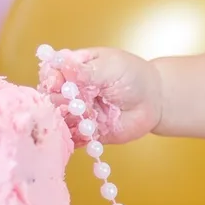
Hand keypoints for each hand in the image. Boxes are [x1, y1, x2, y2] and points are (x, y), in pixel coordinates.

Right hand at [39, 47, 161, 145]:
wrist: (154, 101)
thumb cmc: (133, 76)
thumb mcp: (111, 67)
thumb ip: (86, 70)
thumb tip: (61, 65)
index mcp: (75, 69)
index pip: (51, 72)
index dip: (50, 78)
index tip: (57, 83)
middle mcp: (72, 91)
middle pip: (50, 97)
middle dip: (58, 100)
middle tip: (76, 101)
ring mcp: (78, 112)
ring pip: (59, 119)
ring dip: (66, 120)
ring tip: (85, 117)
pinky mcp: (86, 132)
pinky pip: (72, 139)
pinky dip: (74, 138)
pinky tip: (85, 133)